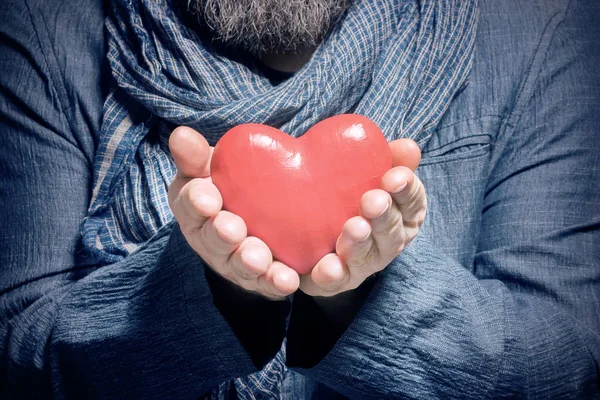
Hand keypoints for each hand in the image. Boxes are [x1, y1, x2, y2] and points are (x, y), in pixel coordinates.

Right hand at [168, 126, 299, 299]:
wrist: (255, 207)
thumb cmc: (227, 184)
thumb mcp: (209, 167)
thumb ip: (196, 155)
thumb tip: (180, 135)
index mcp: (194, 208)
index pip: (190, 203)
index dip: (197, 201)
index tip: (207, 198)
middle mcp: (209, 240)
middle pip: (212, 240)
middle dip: (221, 236)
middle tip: (232, 230)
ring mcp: (233, 262)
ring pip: (239, 265)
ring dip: (248, 263)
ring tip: (260, 260)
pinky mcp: (258, 278)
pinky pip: (267, 283)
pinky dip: (276, 282)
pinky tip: (288, 280)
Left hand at [300, 139, 426, 296]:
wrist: (315, 238)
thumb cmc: (350, 198)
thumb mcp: (368, 175)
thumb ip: (386, 159)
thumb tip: (408, 147)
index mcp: (402, 215)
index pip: (413, 202)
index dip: (407, 190)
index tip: (395, 177)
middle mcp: (388, 243)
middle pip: (392, 233)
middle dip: (384, 216)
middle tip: (372, 201)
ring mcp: (363, 265)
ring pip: (366, 257)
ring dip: (361, 243)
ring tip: (353, 228)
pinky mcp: (336, 280)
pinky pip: (335, 281)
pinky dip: (333, 274)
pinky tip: (326, 267)